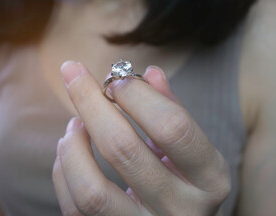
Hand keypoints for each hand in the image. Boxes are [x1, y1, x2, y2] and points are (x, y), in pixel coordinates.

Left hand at [52, 61, 230, 215]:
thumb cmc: (188, 178)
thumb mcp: (193, 146)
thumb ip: (173, 109)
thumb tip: (149, 73)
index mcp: (210, 178)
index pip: (172, 128)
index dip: (138, 96)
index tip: (116, 76)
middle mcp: (182, 209)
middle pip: (123, 150)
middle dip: (92, 103)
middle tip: (75, 75)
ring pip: (92, 191)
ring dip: (74, 144)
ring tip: (74, 120)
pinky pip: (76, 209)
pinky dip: (65, 171)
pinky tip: (69, 146)